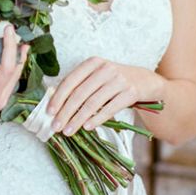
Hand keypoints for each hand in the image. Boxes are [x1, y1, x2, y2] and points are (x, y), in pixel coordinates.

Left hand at [47, 57, 161, 135]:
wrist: (146, 81)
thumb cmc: (116, 81)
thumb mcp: (98, 76)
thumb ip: (80, 85)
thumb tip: (56, 103)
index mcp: (92, 63)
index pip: (70, 80)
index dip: (58, 97)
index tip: (49, 112)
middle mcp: (105, 68)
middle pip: (79, 93)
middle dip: (65, 112)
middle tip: (56, 126)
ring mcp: (119, 80)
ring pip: (92, 103)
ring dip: (78, 119)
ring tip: (68, 131)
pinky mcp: (130, 92)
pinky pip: (109, 109)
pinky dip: (97, 119)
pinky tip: (87, 128)